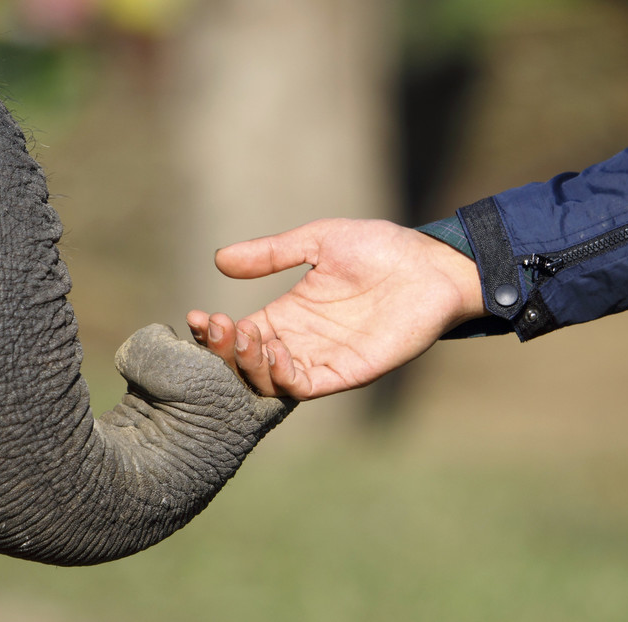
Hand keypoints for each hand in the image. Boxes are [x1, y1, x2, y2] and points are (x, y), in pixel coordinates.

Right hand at [187, 218, 486, 399]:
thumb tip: (219, 260)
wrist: (431, 264)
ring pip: (268, 381)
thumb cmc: (380, 248)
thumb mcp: (317, 241)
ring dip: (248, 364)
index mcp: (288, 314)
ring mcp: (322, 360)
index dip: (212, 333)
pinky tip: (278, 351)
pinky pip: (304, 387)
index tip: (196, 316)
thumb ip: (271, 254)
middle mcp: (299, 342)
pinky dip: (284, 376)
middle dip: (222, 350)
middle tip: (216, 326)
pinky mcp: (347, 372)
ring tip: (244, 336)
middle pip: (245, 363)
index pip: (237, 334)